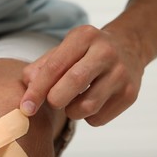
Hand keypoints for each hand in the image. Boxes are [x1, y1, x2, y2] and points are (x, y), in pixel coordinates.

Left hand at [20, 25, 144, 125]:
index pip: (55, 67)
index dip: (37, 90)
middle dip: (55, 100)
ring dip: (71, 111)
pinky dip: (87, 117)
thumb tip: (29, 90)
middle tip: (53, 102)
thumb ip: (40, 69)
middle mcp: (106, 52)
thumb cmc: (84, 54)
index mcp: (84, 37)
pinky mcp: (130, 95)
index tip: (26, 107)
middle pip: (74, 83)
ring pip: (87, 107)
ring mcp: (122, 74)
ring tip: (73, 101)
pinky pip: (98, 119)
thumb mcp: (62, 52)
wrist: (128, 49)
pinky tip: (90, 102)